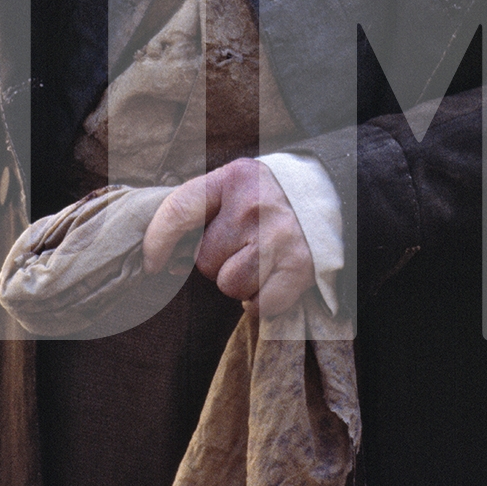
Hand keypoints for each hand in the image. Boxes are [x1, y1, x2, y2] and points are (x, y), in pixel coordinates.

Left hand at [142, 158, 315, 317]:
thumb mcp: (235, 185)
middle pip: (205, 262)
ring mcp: (277, 238)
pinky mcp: (298, 268)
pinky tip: (274, 279)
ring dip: (240, 283)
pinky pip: (259, 305)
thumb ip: (201, 213)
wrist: (334, 195)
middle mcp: (253, 208)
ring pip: (230, 286)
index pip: (178, 211)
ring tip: (260, 262)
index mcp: (232, 180)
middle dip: (219, 262)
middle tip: (243, 247)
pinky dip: (263, 301)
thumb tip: (169, 262)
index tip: (153, 262)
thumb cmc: (270, 197)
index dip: (157, 241)